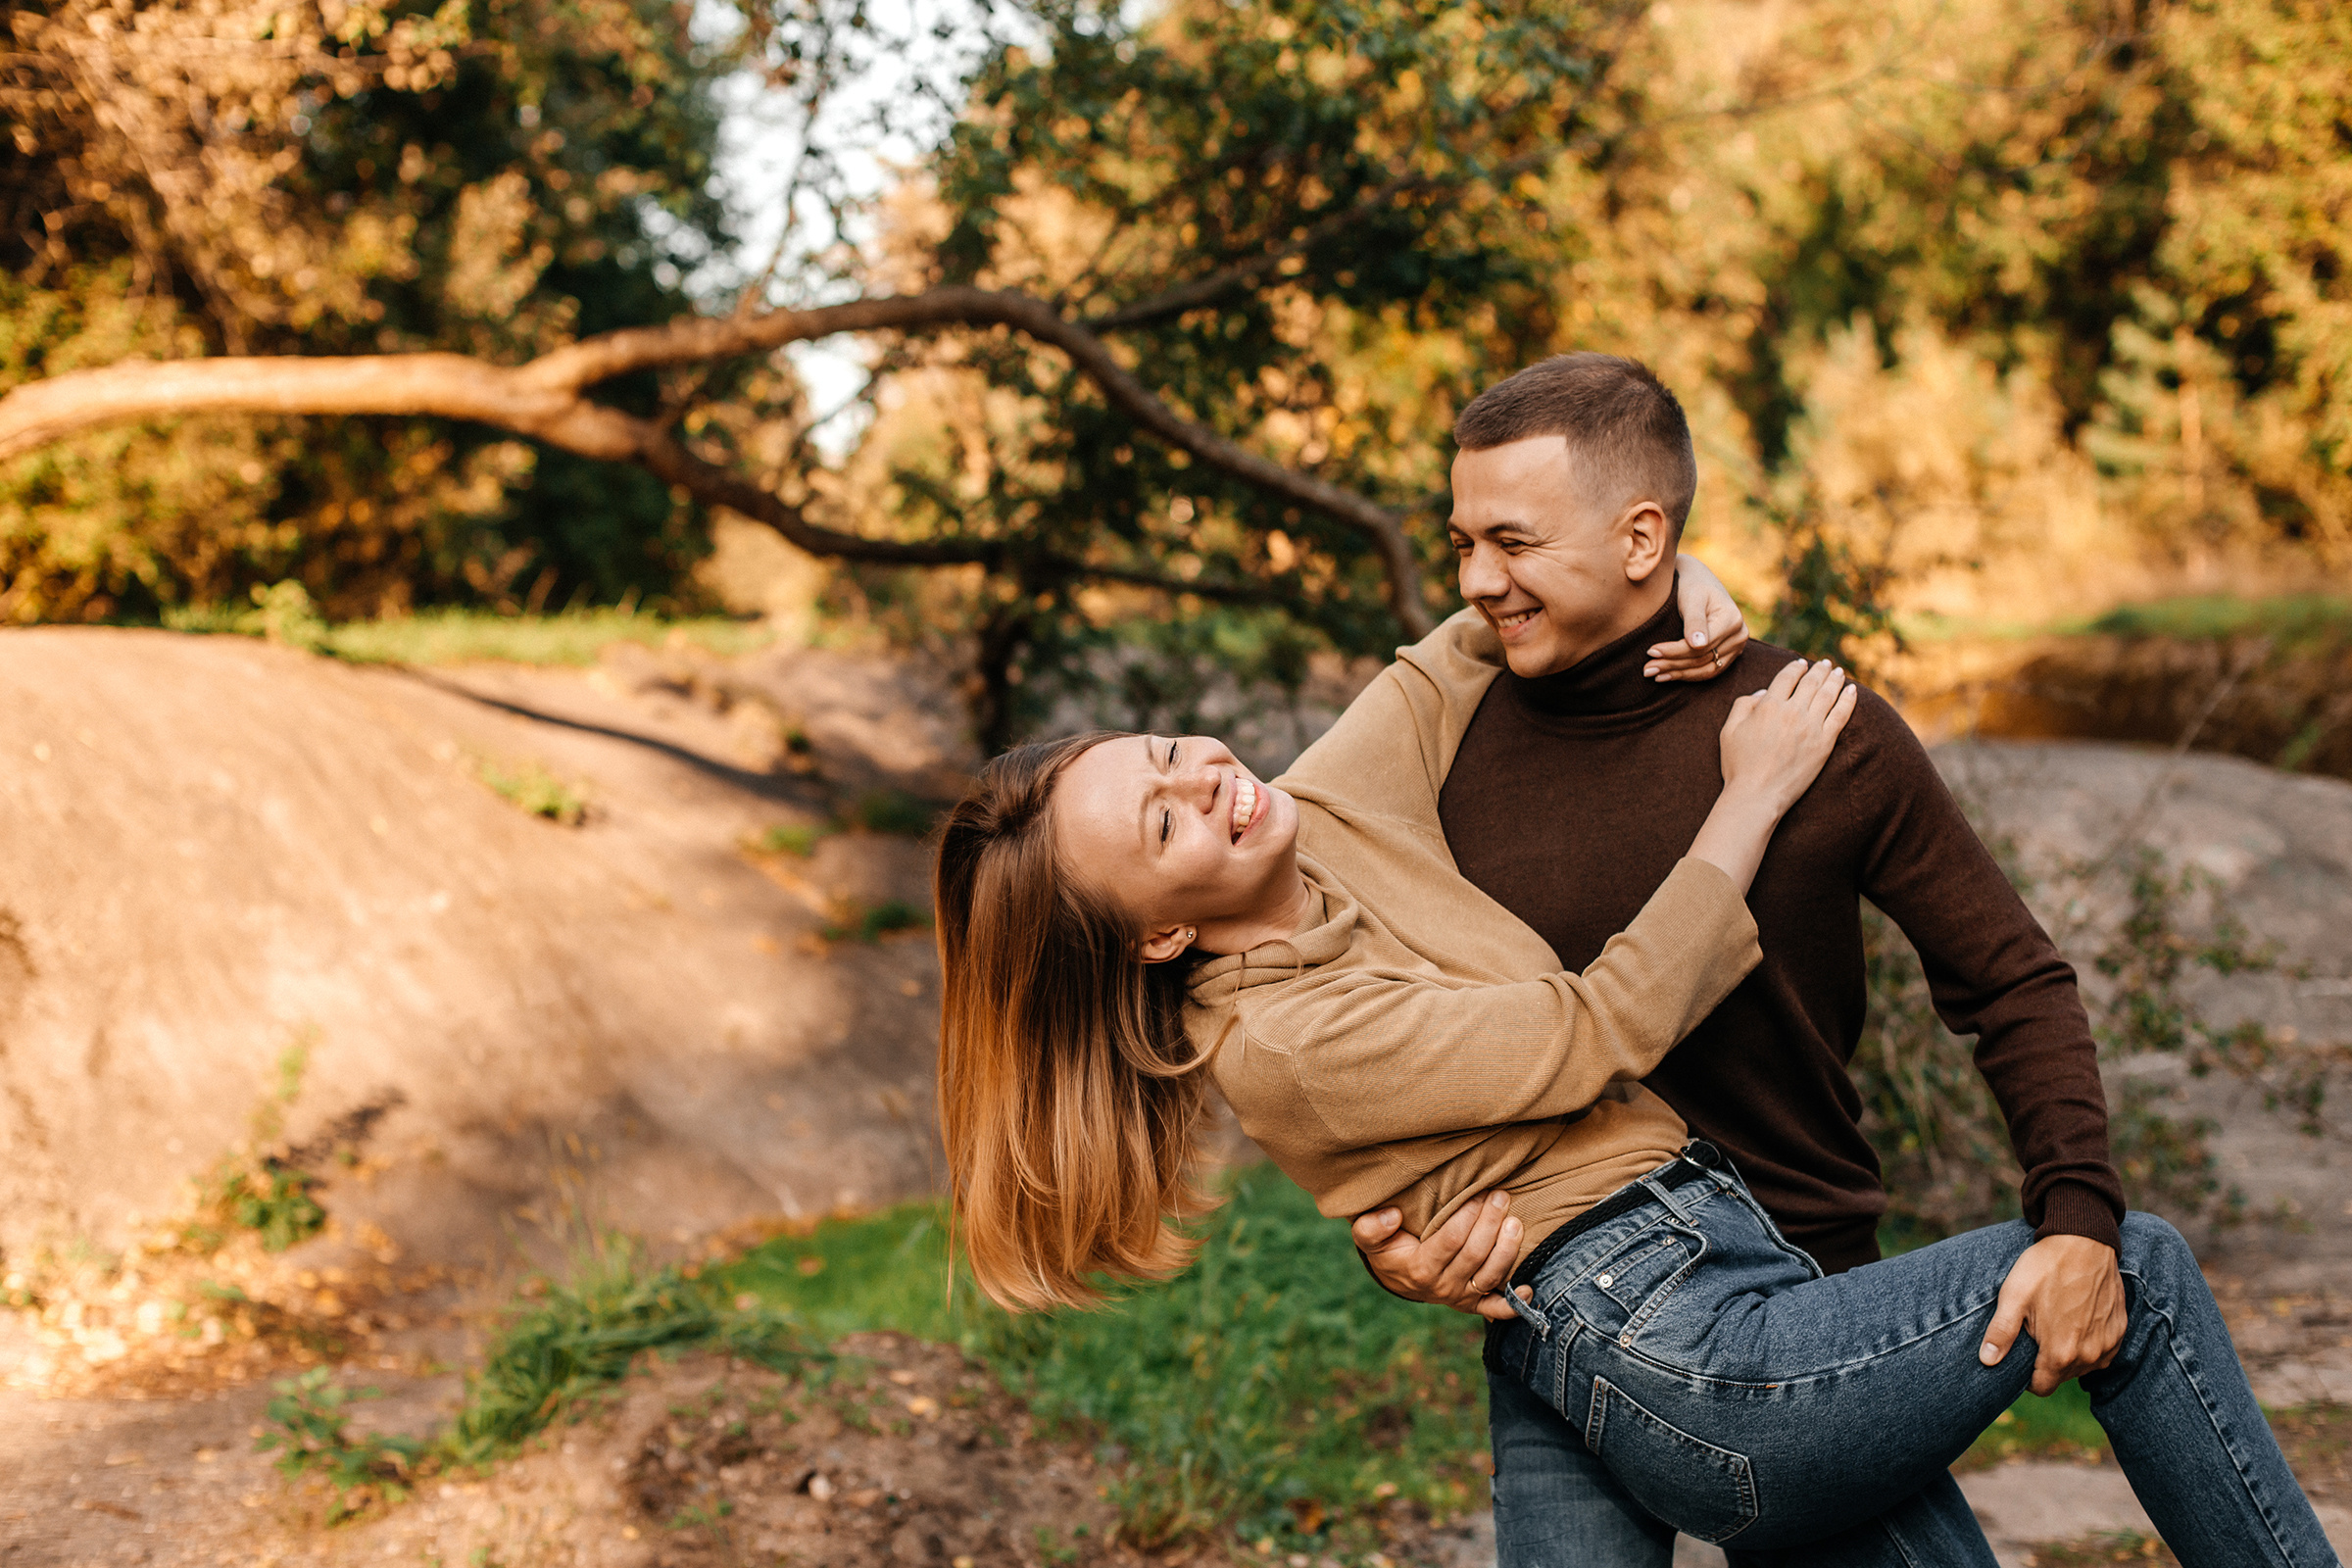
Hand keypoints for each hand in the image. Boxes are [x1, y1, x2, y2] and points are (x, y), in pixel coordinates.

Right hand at [1353, 1191, 1527, 1321]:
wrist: (1396, 1277)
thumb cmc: (1387, 1248)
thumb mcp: (1368, 1236)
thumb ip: (1371, 1227)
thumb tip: (1392, 1216)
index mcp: (1419, 1269)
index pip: (1451, 1240)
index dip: (1468, 1215)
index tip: (1478, 1192)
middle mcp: (1442, 1286)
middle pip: (1475, 1254)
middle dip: (1491, 1223)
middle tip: (1501, 1196)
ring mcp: (1459, 1297)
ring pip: (1490, 1275)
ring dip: (1507, 1249)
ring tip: (1515, 1222)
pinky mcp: (1472, 1304)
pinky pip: (1495, 1309)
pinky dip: (1514, 1304)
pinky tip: (1529, 1288)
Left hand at [1647, 554, 1752, 681]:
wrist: (1700, 580)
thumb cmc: (1692, 585)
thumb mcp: (1691, 598)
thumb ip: (1694, 620)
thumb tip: (1698, 645)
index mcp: (1732, 620)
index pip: (1699, 646)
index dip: (1673, 651)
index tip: (1650, 651)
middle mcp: (1739, 635)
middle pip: (1702, 659)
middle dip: (1671, 665)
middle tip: (1646, 669)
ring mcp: (1737, 646)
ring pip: (1705, 669)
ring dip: (1678, 674)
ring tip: (1653, 674)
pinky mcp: (1730, 654)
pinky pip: (1709, 670)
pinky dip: (1688, 675)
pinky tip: (1667, 676)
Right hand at [1718, 658, 1857, 814]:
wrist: (1757, 795)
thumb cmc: (1738, 765)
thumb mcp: (1729, 730)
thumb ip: (1743, 705)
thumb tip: (1763, 693)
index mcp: (1768, 706)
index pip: (1786, 677)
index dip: (1795, 668)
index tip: (1800, 664)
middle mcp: (1792, 712)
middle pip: (1810, 682)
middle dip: (1819, 670)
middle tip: (1825, 664)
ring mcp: (1811, 727)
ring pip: (1828, 695)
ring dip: (1834, 680)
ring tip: (1838, 672)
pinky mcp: (1825, 743)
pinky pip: (1841, 715)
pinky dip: (1848, 700)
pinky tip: (1852, 690)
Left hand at [1979, 1234, 2127, 1395]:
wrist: (2084, 1241)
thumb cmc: (2046, 1268)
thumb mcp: (2014, 1296)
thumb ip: (2001, 1333)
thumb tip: (1987, 1361)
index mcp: (2060, 1353)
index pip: (2041, 1387)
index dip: (2027, 1377)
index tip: (2020, 1357)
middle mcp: (2089, 1356)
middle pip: (2061, 1376)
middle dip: (2046, 1362)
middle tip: (2036, 1332)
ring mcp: (2108, 1344)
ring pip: (2082, 1365)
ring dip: (2068, 1353)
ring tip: (2056, 1322)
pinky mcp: (2120, 1331)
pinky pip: (2101, 1351)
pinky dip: (2088, 1343)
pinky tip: (2077, 1320)